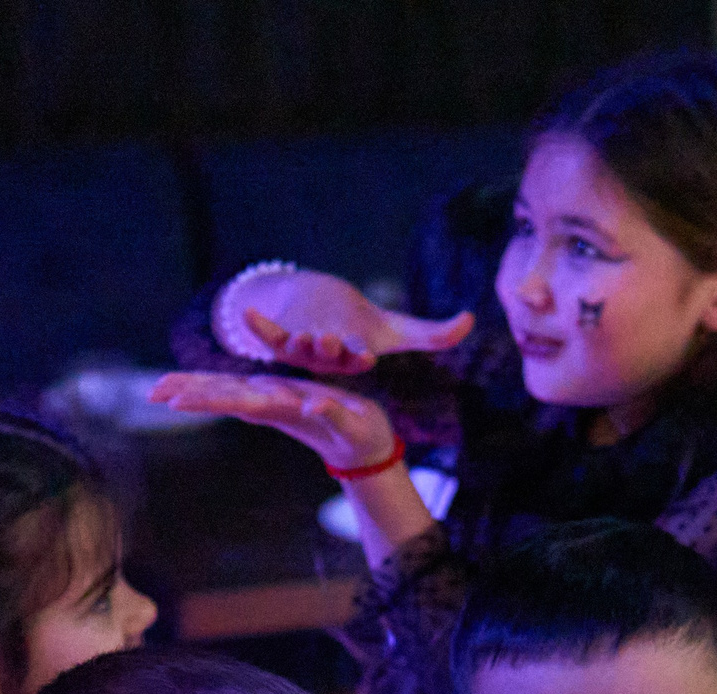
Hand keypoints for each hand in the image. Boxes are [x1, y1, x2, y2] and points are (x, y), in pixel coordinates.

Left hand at [148, 372, 397, 469]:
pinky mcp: (277, 397)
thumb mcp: (353, 425)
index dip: (206, 399)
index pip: (237, 402)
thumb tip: (313, 403)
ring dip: (192, 388)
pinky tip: (189, 385)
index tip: (175, 401)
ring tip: (158, 388)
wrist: (364, 448)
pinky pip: (237, 388)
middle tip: (151, 392)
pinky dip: (211, 384)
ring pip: (224, 391)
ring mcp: (272, 401)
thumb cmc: (361, 435)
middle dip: (187, 392)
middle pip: (221, 396)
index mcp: (282, 408)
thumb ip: (334, 414)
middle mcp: (270, 404)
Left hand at [224, 270, 473, 374]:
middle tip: (329, 342)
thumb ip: (433, 333)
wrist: (320, 312)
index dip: (359, 355)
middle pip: (327, 354)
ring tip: (301, 335)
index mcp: (352, 357)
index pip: (358, 357)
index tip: (364, 354)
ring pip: (298, 348)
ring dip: (298, 342)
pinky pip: (266, 334)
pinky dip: (255, 325)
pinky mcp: (277, 338)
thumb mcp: (395, 328)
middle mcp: (326, 358)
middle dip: (328, 350)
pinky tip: (246, 312)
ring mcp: (300, 349)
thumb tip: (470, 322)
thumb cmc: (359, 323)